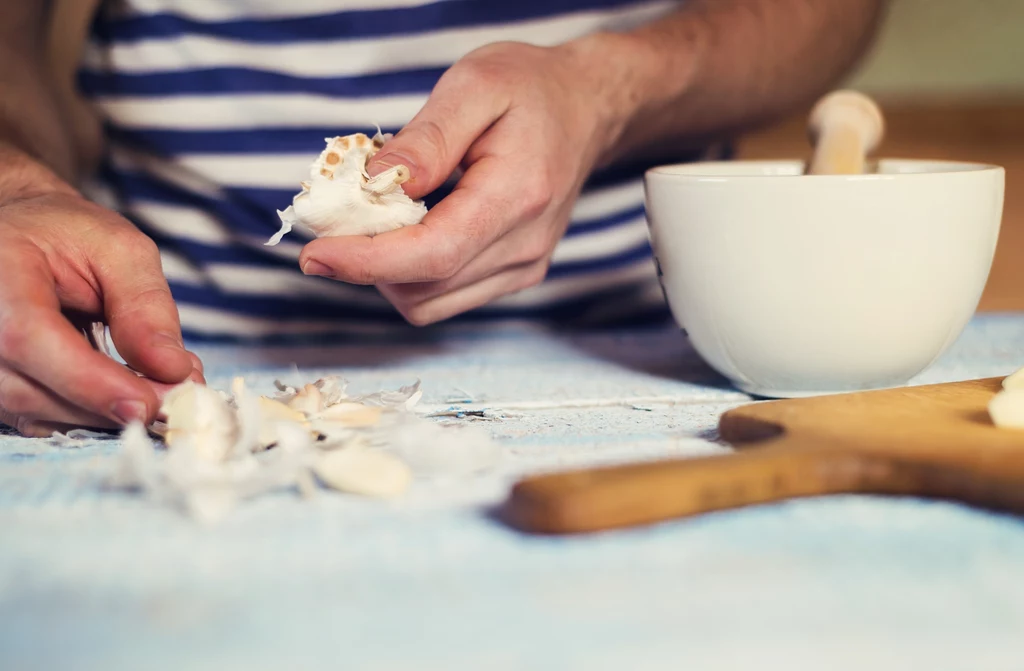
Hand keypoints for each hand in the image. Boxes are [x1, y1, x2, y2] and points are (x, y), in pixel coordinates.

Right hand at [0, 157, 203, 436]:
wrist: (26, 236)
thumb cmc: (71, 236)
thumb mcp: (121, 250)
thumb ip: (145, 306)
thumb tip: (176, 371)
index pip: (26, 338)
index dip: (88, 380)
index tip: (147, 404)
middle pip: (29, 388)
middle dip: (108, 404)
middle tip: (174, 403)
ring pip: (34, 412)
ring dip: (102, 415)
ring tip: (158, 393)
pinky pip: (36, 418)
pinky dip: (86, 415)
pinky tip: (124, 396)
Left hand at [298, 39, 632, 324]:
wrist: (585, 110)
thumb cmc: (531, 90)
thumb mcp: (475, 86)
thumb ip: (426, 139)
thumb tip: (374, 185)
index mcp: (517, 196)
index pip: (432, 254)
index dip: (366, 262)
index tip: (315, 254)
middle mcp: (524, 247)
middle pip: (424, 290)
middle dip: (367, 265)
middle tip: (339, 218)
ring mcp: (523, 268)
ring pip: (430, 304)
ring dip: (387, 273)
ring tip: (378, 220)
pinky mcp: (515, 275)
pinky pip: (446, 297)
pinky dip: (411, 274)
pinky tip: (410, 230)